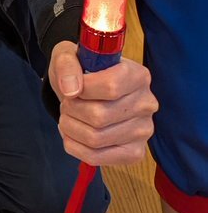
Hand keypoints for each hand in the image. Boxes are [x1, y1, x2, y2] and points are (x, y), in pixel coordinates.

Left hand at [49, 41, 157, 167]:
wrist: (89, 91)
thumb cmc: (81, 71)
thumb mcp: (69, 55)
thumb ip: (67, 65)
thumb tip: (71, 89)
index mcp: (138, 76)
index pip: (111, 87)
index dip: (83, 89)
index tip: (73, 86)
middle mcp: (147, 104)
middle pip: (100, 116)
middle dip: (72, 110)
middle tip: (67, 103)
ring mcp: (143, 131)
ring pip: (96, 138)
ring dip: (71, 128)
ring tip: (68, 116)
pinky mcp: (134, 152)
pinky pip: (96, 157)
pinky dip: (75, 146)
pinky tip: (72, 133)